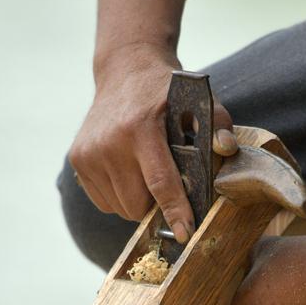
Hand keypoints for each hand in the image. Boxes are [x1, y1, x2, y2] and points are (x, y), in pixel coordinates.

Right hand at [69, 45, 236, 243]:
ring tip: (144, 173)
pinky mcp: (78, 160)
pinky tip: (127, 171)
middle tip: (166, 186)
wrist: (125, 70)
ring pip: (120, 208)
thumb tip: (227, 149)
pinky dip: (119, 196)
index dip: (174, 212)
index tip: (184, 234)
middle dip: (155, 206)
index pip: (160, 183)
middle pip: (137, 205)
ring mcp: (89, 153)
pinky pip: (104, 202)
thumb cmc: (166, 92)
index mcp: (141, 128)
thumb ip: (218, 125)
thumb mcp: (198, 100)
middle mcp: (109, 142)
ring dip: (137, 201)